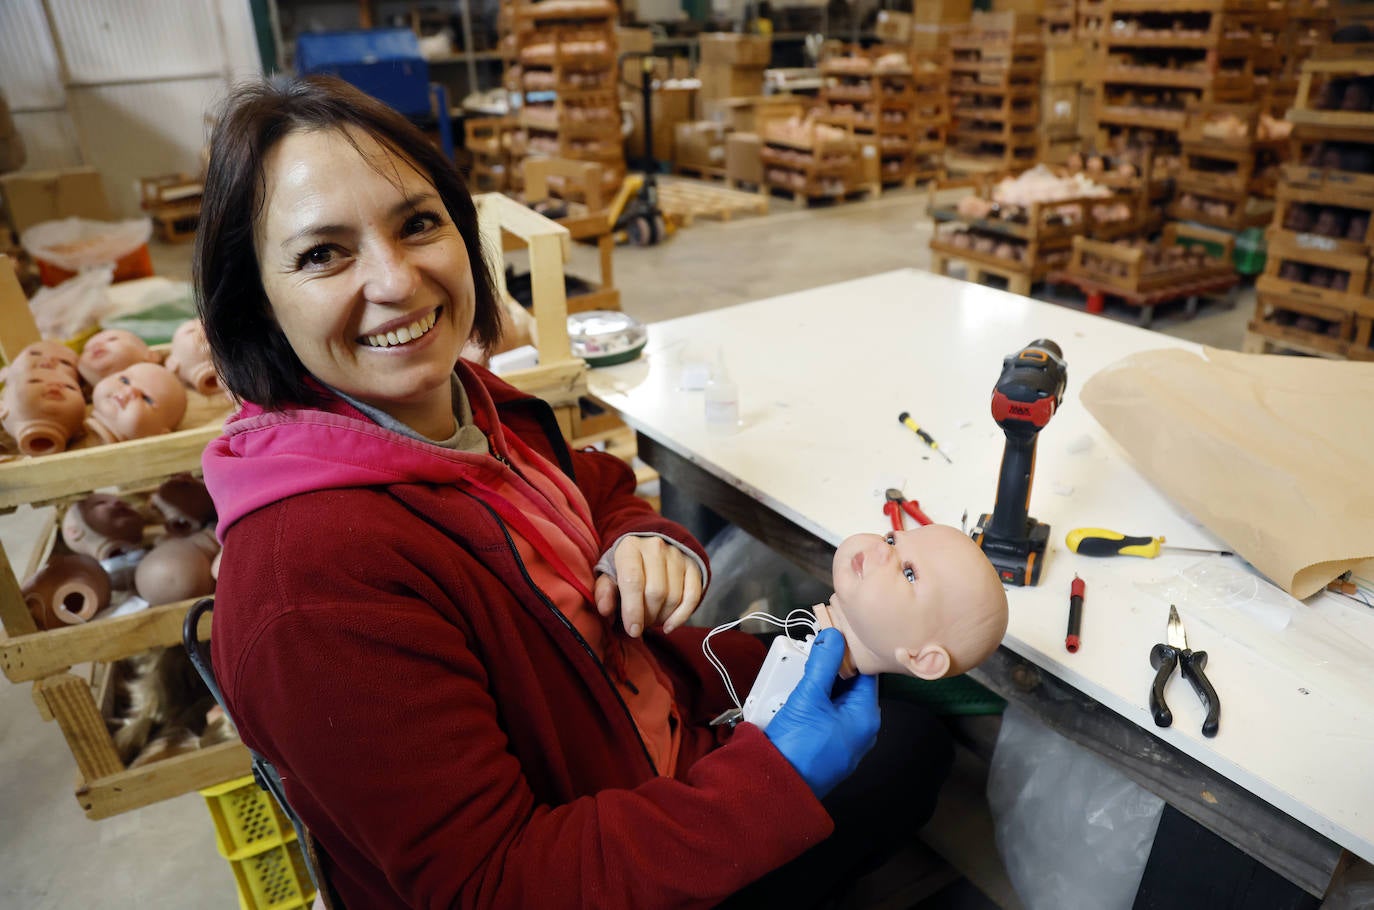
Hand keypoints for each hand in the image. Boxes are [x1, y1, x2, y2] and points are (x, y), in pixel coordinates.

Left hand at [594, 536, 702, 636]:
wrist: (647, 546)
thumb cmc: (625, 566)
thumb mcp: (608, 575)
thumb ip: (604, 591)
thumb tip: (605, 609)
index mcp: (630, 547)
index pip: (633, 581)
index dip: (633, 609)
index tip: (632, 630)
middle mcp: (655, 547)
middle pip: (656, 592)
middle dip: (647, 616)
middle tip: (640, 624)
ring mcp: (677, 555)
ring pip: (674, 597)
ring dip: (662, 617)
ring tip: (651, 620)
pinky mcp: (692, 565)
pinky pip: (692, 596)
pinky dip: (681, 616)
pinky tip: (669, 625)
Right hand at [763, 628, 879, 798]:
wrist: (776, 784)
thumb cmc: (798, 746)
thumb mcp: (809, 696)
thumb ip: (823, 662)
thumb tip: (833, 636)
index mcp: (866, 717)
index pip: (866, 673)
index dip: (849, 652)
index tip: (833, 637)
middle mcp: (860, 730)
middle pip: (849, 686)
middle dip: (830, 669)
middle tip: (810, 653)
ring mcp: (843, 740)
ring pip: (834, 701)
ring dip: (818, 686)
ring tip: (799, 674)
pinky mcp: (826, 747)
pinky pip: (824, 716)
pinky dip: (812, 703)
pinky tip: (795, 697)